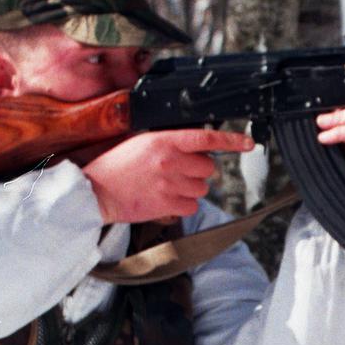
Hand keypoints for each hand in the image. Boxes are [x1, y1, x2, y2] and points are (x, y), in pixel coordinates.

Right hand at [81, 128, 254, 223]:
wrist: (95, 192)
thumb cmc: (116, 166)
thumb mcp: (141, 142)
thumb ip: (170, 143)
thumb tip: (198, 149)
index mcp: (163, 141)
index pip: (205, 138)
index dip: (231, 141)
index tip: (248, 144)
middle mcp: (170, 161)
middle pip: (208, 167)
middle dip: (198, 170)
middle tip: (178, 172)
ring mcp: (170, 184)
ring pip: (202, 188)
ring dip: (190, 188)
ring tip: (167, 186)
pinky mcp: (167, 205)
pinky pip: (192, 206)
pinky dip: (184, 205)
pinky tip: (166, 199)